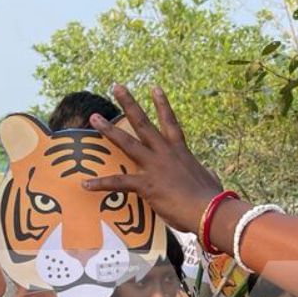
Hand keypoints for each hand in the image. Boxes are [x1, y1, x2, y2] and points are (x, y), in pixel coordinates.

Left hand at [84, 85, 225, 235]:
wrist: (209, 210)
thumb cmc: (212, 198)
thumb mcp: (210, 179)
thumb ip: (207, 174)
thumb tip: (211, 174)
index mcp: (181, 151)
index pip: (170, 122)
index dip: (162, 104)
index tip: (154, 87)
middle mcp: (165, 153)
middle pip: (143, 122)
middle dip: (129, 104)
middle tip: (116, 87)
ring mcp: (154, 167)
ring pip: (127, 143)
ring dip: (109, 130)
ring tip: (93, 118)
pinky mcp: (146, 185)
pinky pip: (118, 182)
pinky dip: (101, 184)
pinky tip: (86, 184)